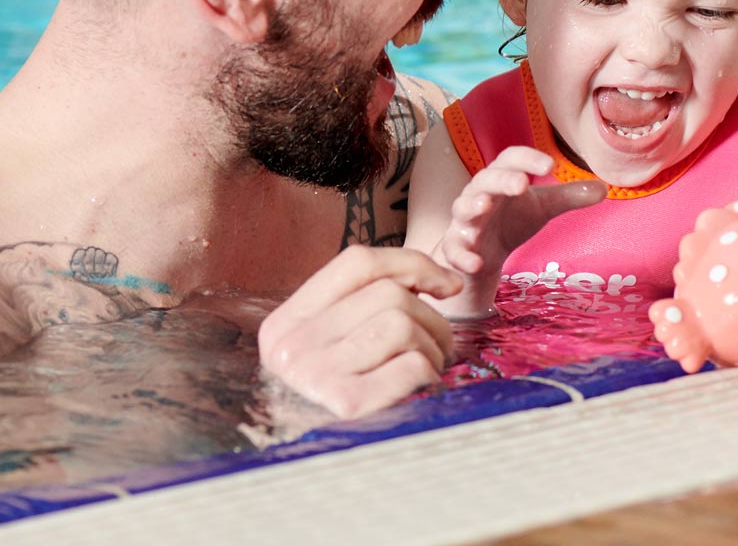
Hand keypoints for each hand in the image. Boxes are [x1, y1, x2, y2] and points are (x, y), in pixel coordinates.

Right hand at [257, 246, 462, 418]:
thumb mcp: (328, 349)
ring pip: (403, 325)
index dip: (411, 264)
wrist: (308, 478)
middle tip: (439, 344)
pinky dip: (427, 372)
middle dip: (432, 316)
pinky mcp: (347, 408)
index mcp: (286, 323)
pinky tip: (420, 388)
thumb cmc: (336, 406)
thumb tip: (448, 280)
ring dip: (433, 346)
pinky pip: (411, 364)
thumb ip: (365, 305)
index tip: (447, 284)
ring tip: (428, 367)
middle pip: (389, 294)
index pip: (357, 262)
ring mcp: (315, 377)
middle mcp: (293, 347)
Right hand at [436, 146, 606, 276]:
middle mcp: (480, 194)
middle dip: (502, 180)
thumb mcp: (542, 207)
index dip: (527, 159)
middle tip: (522, 183)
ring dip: (472, 206)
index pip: (509, 159)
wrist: (484, 253)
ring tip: (485, 206)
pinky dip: (462, 255)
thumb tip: (605, 188)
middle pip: (486, 180)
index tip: (550, 165)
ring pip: (463, 208)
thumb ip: (569, 197)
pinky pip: (454, 249)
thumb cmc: (512, 219)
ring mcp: (465, 221)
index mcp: (501, 178)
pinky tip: (476, 262)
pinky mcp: (457, 247)